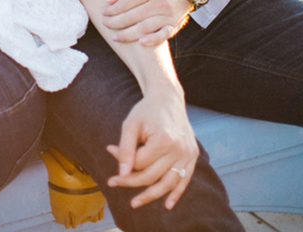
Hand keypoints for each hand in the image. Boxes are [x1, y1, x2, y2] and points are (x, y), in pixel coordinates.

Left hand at [102, 0, 191, 45]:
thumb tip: (109, 0)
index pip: (124, 3)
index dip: (111, 9)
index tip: (103, 12)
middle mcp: (159, 1)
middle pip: (131, 17)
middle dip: (114, 22)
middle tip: (105, 23)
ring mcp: (167, 14)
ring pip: (144, 28)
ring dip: (126, 35)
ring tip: (114, 37)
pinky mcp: (173, 24)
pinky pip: (163, 35)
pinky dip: (152, 40)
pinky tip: (141, 43)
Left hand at [106, 89, 198, 209]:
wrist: (168, 98)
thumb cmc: (147, 110)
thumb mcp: (131, 124)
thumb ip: (126, 149)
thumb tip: (122, 174)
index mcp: (164, 139)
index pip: (140, 163)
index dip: (123, 162)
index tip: (110, 151)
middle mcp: (178, 149)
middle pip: (151, 176)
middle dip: (130, 182)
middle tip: (113, 182)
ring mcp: (188, 153)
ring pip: (167, 183)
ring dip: (151, 196)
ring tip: (135, 203)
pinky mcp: (192, 155)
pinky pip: (184, 180)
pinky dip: (176, 194)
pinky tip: (167, 205)